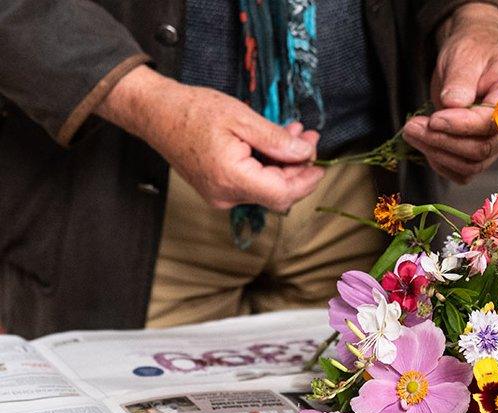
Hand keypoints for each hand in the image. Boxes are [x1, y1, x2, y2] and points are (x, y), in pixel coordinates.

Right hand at [96, 65, 325, 210]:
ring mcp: (220, 195)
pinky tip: (274, 144)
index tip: (319, 164)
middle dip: (298, 169)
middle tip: (309, 140)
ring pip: (266, 188)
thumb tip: (304, 154)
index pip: (282, 193)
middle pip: (277, 194)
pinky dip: (267, 166)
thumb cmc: (193, 111)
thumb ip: (275, 140)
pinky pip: (252, 184)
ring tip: (294, 135)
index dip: (305, 181)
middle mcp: (226, 194)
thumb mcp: (242, 118)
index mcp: (231, 178)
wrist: (156, 113)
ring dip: (284, 164)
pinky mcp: (218, 189)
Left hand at [403, 4, 497, 183]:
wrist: (476, 60)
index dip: (460, 125)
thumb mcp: (465, 54)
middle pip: (481, 149)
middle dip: (442, 142)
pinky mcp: (485, 152)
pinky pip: (465, 172)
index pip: (492, 123)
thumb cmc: (474, 52)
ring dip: (437, 154)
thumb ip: (461, 78)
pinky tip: (425, 146)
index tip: (433, 119)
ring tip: (412, 132)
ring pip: (471, 165)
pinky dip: (442, 165)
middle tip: (412, 126)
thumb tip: (452, 104)